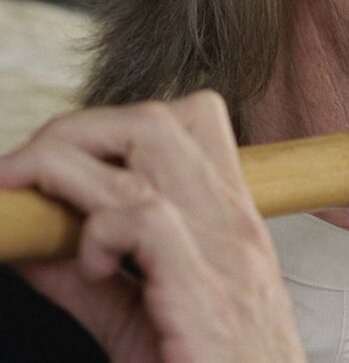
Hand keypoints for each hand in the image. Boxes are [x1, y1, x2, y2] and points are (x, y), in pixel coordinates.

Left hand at [0, 91, 305, 362]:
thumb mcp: (139, 321)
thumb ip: (85, 280)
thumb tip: (29, 242)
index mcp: (225, 218)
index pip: (189, 122)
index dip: (112, 127)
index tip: (61, 162)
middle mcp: (230, 219)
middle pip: (156, 121)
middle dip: (74, 133)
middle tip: (25, 175)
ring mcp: (223, 248)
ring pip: (147, 148)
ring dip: (64, 167)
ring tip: (34, 209)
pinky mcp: (204, 288)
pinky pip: (145, 218)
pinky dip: (98, 232)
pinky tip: (90, 268)